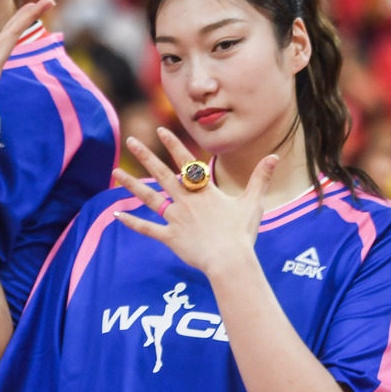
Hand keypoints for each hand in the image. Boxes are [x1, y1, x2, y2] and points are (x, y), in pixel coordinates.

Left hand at [112, 126, 277, 278]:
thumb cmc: (242, 233)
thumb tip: (274, 156)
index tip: (159, 131)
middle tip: (130, 141)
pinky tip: (117, 215)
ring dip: (132, 184)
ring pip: (149, 198)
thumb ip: (260, 178)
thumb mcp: (253, 203)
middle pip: (162, 174)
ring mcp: (176, 218)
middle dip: (145, 156)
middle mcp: (186, 201)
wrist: (229, 260)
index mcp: (204, 191)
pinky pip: (148, 229)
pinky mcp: (170, 237)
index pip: (186, 163)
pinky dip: (132, 222)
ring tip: (116, 172)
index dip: (172, 145)